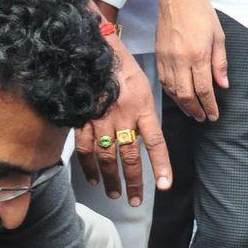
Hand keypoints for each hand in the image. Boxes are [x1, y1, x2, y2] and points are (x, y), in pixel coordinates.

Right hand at [75, 38, 170, 205]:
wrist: (93, 47)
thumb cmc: (120, 65)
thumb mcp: (142, 84)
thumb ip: (144, 112)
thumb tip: (145, 136)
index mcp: (142, 107)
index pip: (155, 142)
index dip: (161, 165)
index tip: (164, 185)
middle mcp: (124, 116)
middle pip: (130, 156)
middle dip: (134, 182)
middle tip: (135, 200)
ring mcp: (101, 119)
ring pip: (107, 157)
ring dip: (112, 179)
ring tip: (116, 194)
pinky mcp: (83, 118)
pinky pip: (86, 148)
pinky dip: (89, 167)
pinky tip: (94, 180)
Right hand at [156, 0, 227, 122]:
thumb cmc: (200, 13)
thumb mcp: (218, 36)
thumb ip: (220, 63)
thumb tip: (223, 85)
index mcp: (198, 55)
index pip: (203, 89)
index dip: (209, 105)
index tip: (213, 116)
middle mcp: (180, 60)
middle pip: (186, 95)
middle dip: (196, 110)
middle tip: (203, 118)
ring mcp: (167, 59)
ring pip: (173, 91)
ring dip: (183, 105)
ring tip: (192, 112)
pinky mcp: (158, 56)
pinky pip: (164, 81)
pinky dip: (172, 93)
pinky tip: (179, 97)